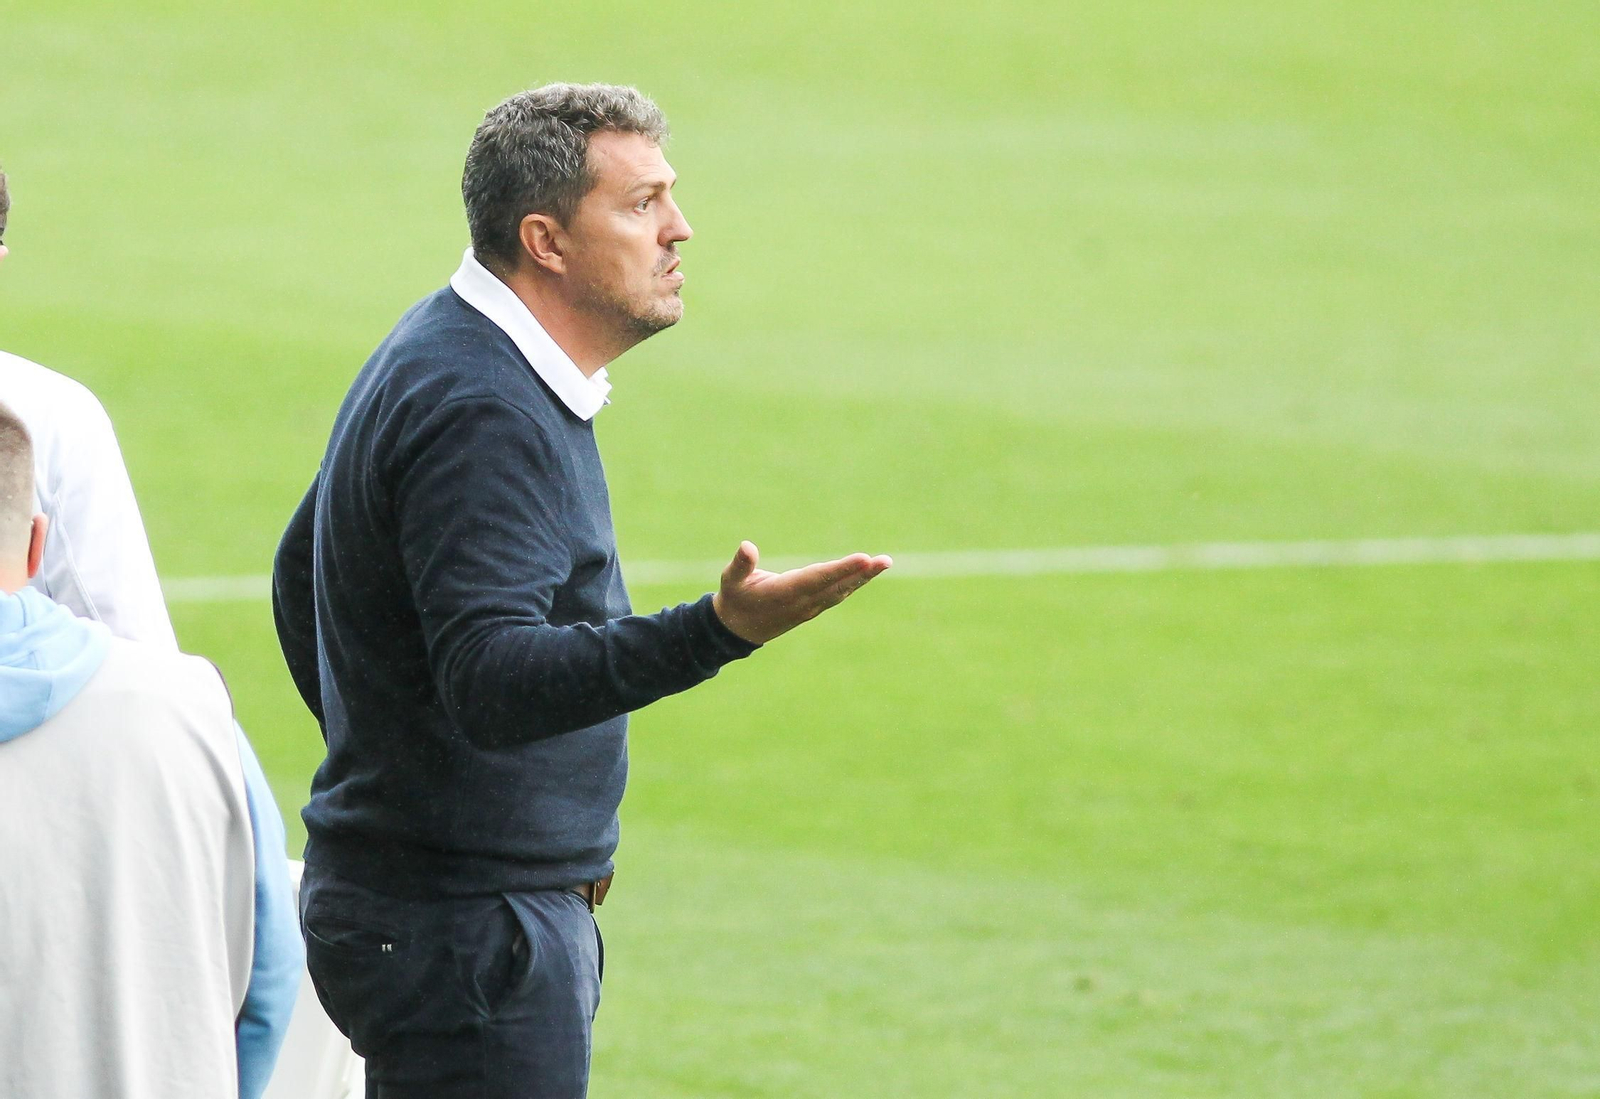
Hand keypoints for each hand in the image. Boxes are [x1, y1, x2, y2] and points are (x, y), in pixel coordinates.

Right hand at [711, 541, 892, 644]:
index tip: (863, 559)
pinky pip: (837, 594)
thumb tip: (747, 546)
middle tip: (885, 561)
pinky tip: (867, 573)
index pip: (818, 578)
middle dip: (861, 573)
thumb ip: (741, 564)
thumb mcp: (731, 581)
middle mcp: (802, 602)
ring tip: (884, 563)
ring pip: (841, 591)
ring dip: (863, 578)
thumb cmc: (735, 599)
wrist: (738, 630)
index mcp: (785, 593)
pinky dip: (853, 583)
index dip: (841, 569)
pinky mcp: (812, 608)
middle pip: (837, 586)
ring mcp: (809, 608)